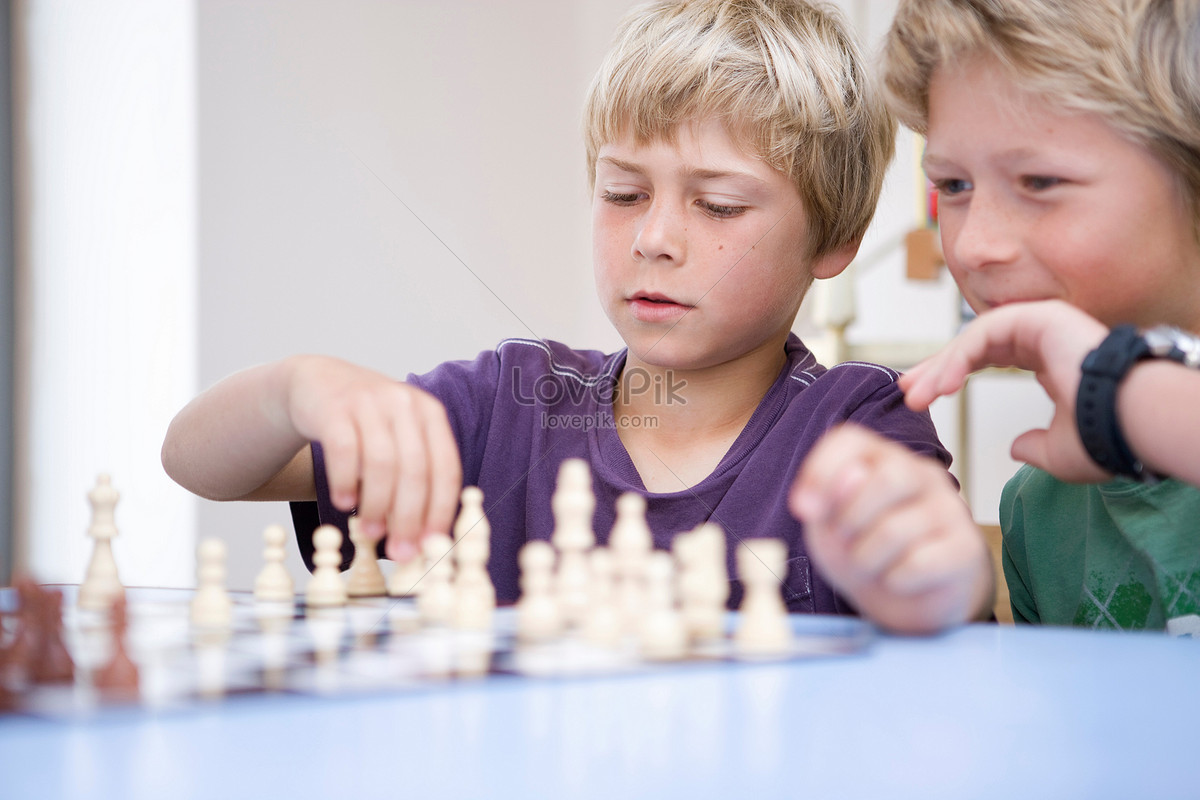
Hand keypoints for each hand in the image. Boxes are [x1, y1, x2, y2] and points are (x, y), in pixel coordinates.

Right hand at [283, 355, 461, 561]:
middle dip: (410, 517)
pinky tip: (344, 502)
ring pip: (382, 463)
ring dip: (378, 505)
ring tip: (371, 532)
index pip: (446, 469)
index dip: (441, 511)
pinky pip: (344, 450)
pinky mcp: (335, 408)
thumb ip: (413, 478)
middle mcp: (404, 404)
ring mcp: (369, 402)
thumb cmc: (366, 424)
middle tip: (401, 551)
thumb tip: (421, 537)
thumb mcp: (399, 439)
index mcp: (431, 414)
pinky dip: (346, 481)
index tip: (433, 544)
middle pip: (415, 469)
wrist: (318, 382)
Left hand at [790, 424, 992, 633]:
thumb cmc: (864, 550)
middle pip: (888, 477)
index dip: (820, 471)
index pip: (850, 439)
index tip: (802, 509)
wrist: (907, 599)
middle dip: (850, 519)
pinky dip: (894, 581)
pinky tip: (898, 579)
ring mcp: (950, 508)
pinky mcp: (966, 548)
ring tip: (869, 565)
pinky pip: (918, 564)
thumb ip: (829, 498)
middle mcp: (921, 474)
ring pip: (896, 530)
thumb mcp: (829, 526)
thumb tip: (851, 475)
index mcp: (881, 459)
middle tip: (844, 541)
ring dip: (866, 559)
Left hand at [898, 300, 1109, 482]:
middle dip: (936, 368)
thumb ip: (1033, 447)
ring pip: (974, 338)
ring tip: (917, 397)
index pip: (989, 359)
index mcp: (1050, 361)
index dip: (952, 375)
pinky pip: (985, 332)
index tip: (922, 396)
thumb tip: (1015, 448)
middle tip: (906, 390)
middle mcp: (1045, 337)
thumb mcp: (1057, 450)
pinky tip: (942, 386)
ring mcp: (1043, 322)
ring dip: (941, 367)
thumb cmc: (1102, 439)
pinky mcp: (1040, 316)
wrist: (1130, 424)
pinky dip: (959, 357)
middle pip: (975, 345)